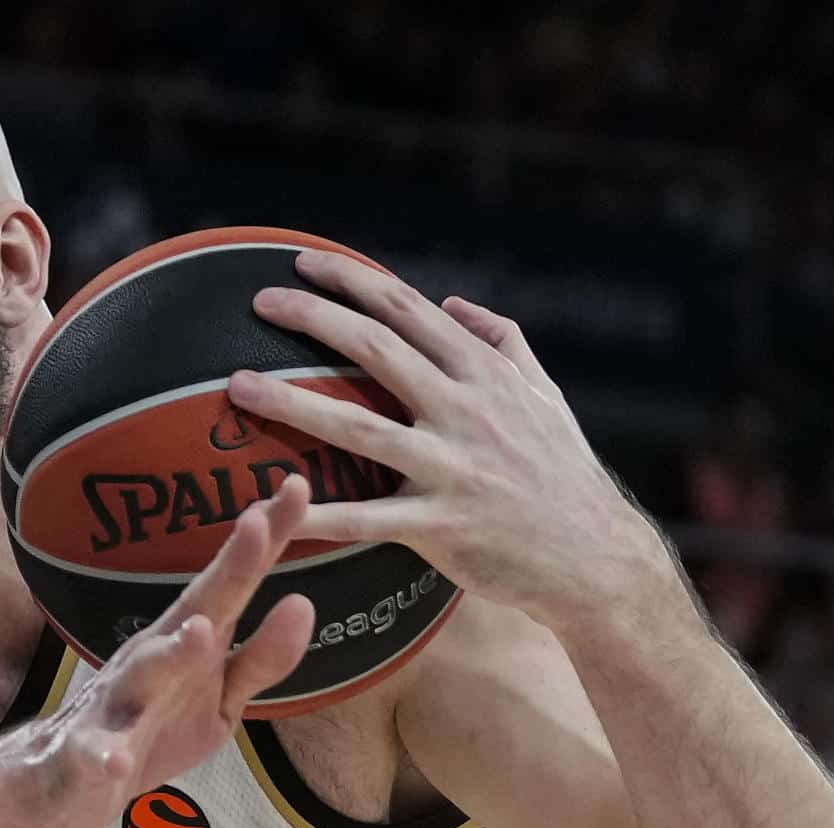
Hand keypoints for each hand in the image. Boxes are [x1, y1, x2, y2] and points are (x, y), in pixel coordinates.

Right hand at [11, 479, 315, 827]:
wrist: (59, 784)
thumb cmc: (148, 730)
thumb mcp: (219, 701)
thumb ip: (261, 658)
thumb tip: (305, 602)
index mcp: (186, 643)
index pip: (232, 585)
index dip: (266, 541)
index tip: (299, 486)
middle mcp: (150, 659)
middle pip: (195, 609)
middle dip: (228, 569)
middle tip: (258, 522)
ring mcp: (115, 706)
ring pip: (144, 674)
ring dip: (171, 653)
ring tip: (200, 632)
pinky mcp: (86, 757)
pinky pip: (95, 755)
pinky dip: (103, 755)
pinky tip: (114, 760)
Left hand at [224, 252, 680, 632]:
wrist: (596, 558)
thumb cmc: (564, 474)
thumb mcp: (547, 394)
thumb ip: (503, 342)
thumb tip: (454, 304)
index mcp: (485, 373)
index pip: (407, 309)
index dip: (350, 281)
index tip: (301, 264)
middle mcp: (467, 410)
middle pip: (375, 349)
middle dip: (312, 318)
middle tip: (256, 302)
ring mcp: (453, 468)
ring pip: (359, 427)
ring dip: (292, 403)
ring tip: (237, 386)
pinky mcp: (443, 527)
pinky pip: (368, 519)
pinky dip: (319, 514)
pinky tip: (273, 508)